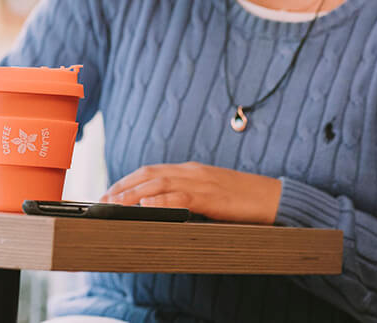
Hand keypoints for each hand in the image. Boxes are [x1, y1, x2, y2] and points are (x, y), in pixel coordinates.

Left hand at [98, 161, 281, 223]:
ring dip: (133, 194)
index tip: (109, 191)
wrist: (273, 196)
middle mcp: (192, 171)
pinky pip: (182, 197)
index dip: (127, 180)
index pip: (151, 171)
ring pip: (159, 184)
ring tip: (114, 203)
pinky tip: (147, 205)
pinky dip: (162, 200)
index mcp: (190, 169)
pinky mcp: (211, 196)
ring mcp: (201, 181)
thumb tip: (161, 207)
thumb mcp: (210, 193)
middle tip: (102, 200)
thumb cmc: (243, 198)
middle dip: (123, 187)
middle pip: (149, 175)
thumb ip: (188, 195)